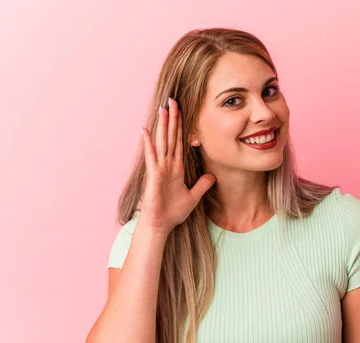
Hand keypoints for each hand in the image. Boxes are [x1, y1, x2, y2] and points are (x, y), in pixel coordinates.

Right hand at [139, 98, 215, 231]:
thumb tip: (213, 176)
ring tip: (163, 108)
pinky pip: (152, 156)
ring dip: (162, 125)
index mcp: (176, 168)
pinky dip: (149, 143)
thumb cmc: (173, 212)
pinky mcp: (154, 175)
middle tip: (173, 101)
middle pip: (171, 137)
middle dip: (173, 119)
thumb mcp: (193, 197)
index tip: (182, 112)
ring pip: (162, 142)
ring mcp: (159, 168)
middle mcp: (167, 165)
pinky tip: (146, 130)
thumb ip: (202, 185)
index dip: (181, 127)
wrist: (161, 225)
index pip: (179, 142)